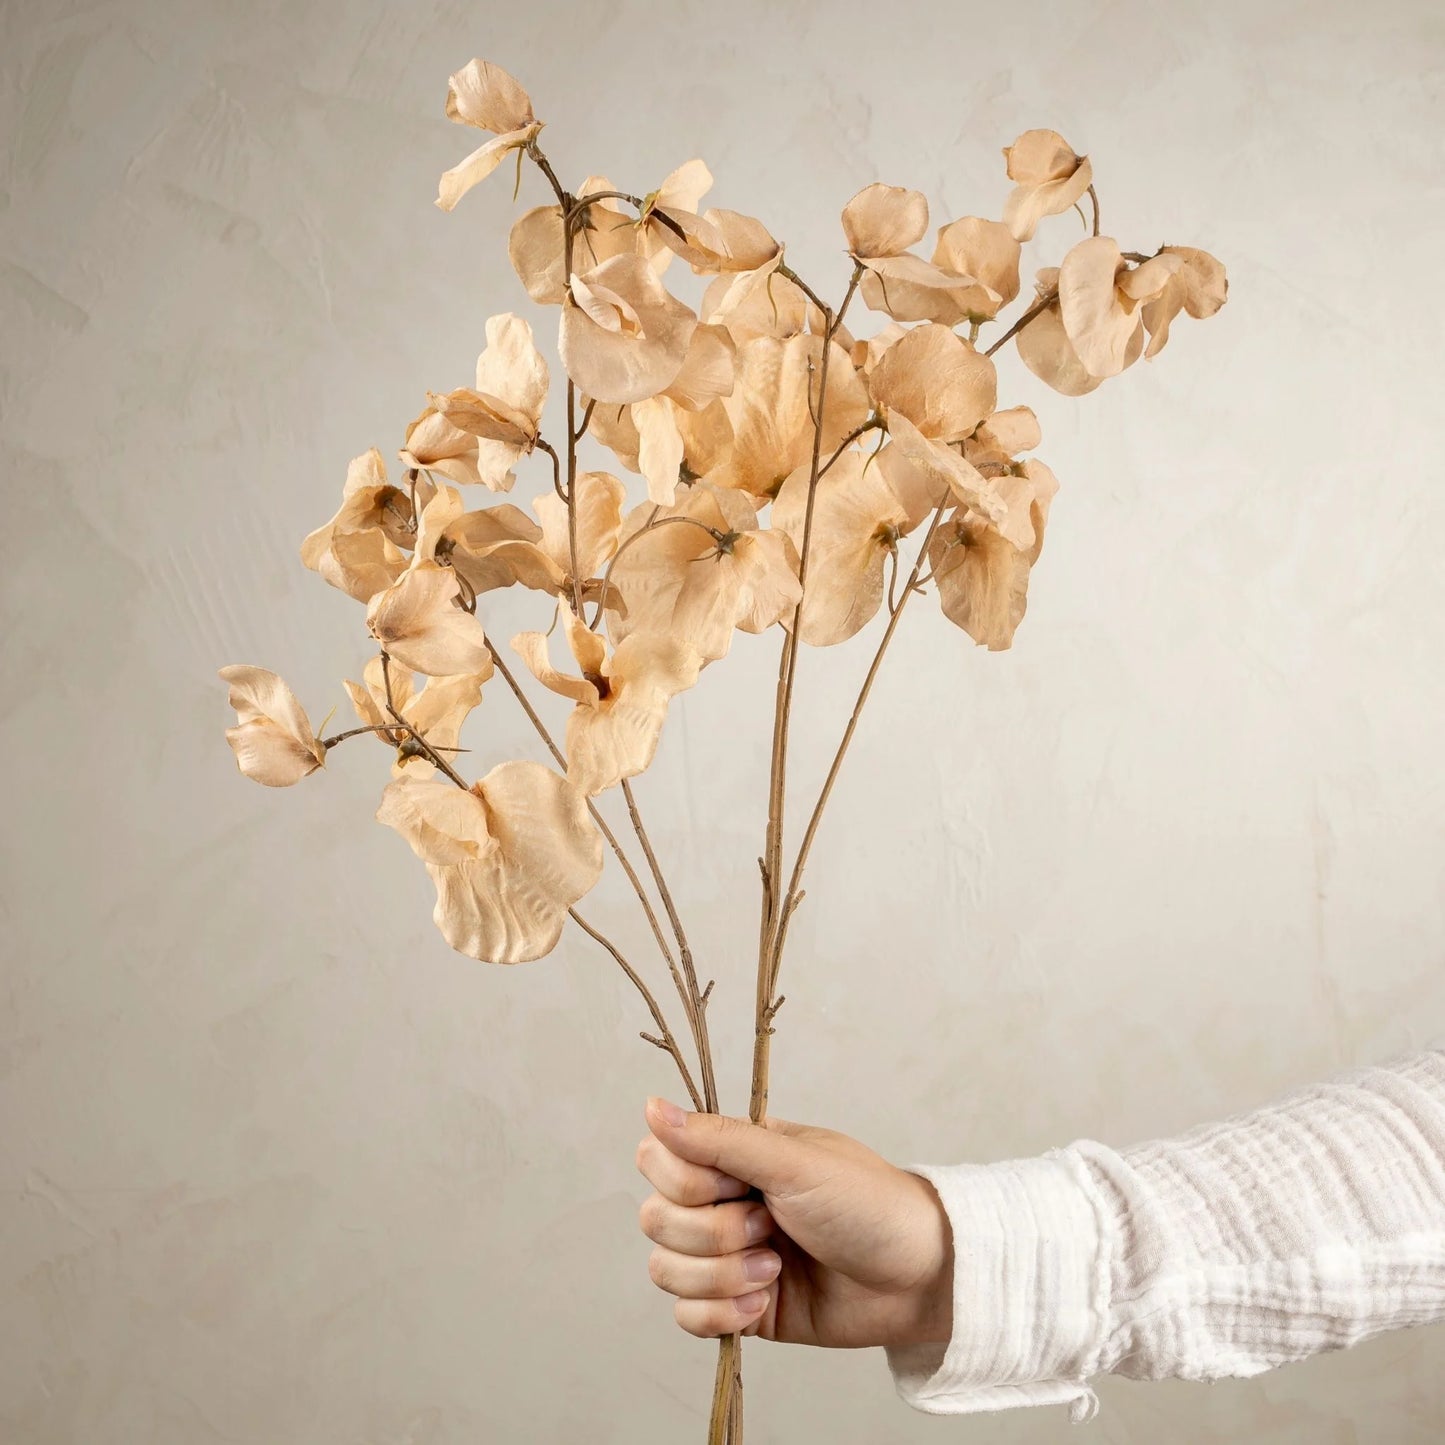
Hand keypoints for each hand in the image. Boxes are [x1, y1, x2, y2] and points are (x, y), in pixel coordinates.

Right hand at [634, 1096, 953, 1347]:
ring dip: (722, 1276)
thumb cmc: (868, 1203)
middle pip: (656, 1219)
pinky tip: (765, 1302)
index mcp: (732, 1155)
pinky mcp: (736, 1306)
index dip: (685, 1181)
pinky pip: (687, 1317)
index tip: (736, 1185)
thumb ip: (719, 1138)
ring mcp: (726, 1255)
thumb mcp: (793, 1161)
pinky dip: (723, 1314)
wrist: (915, 1278)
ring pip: (666, 1270)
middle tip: (770, 1227)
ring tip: (775, 1269)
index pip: (657, 1159)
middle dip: (713, 1233)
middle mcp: (722, 1200)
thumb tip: (651, 1107)